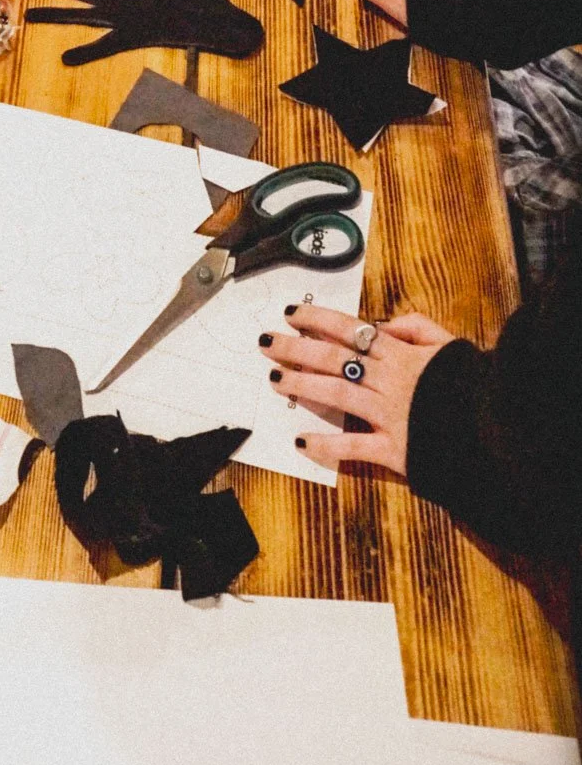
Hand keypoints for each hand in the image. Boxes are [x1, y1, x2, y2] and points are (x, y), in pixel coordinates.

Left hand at [260, 304, 453, 472]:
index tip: (291, 314)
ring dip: (303, 385)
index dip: (318, 319)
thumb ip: (417, 327)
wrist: (498, 428)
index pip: (351, 329)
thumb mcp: (449, 344)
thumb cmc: (471, 384)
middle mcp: (390, 380)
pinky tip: (301, 441)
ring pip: (338, 394)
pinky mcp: (395, 450)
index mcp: (401, 354)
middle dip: (298, 347)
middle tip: (267, 342)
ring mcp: (390, 415)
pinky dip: (326, 445)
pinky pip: (354, 448)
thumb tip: (383, 323)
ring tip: (276, 379)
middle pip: (335, 358)